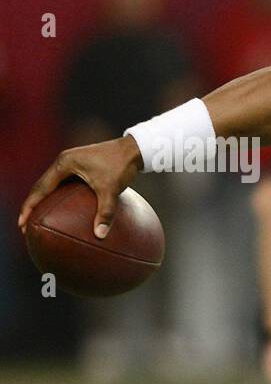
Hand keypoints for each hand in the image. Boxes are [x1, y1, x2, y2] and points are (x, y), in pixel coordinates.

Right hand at [18, 136, 143, 237]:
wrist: (135, 149)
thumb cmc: (121, 165)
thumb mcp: (111, 189)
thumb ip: (105, 212)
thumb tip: (100, 235)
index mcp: (64, 164)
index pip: (40, 189)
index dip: (30, 207)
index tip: (22, 223)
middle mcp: (64, 162)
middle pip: (42, 187)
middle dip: (33, 206)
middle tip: (26, 226)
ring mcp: (72, 163)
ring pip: (53, 185)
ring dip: (46, 202)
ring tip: (40, 220)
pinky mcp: (81, 167)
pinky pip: (65, 184)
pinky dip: (61, 197)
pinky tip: (64, 211)